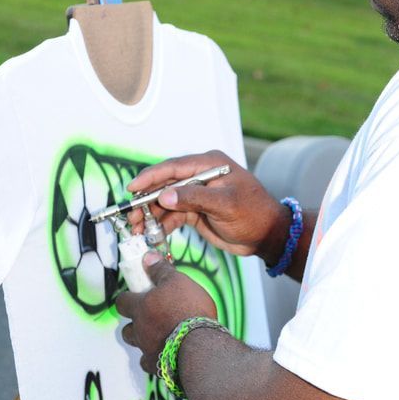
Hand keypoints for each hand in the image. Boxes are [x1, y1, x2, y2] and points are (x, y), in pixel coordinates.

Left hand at [116, 251, 216, 374]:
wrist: (200, 344)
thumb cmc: (189, 309)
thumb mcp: (178, 281)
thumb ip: (161, 270)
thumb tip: (148, 257)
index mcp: (141, 307)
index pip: (122, 302)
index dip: (127, 299)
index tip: (137, 296)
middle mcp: (140, 329)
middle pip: (126, 329)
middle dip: (134, 323)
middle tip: (150, 318)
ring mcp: (147, 349)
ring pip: (137, 345)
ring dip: (143, 340)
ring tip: (160, 336)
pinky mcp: (157, 366)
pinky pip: (150, 363)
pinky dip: (155, 358)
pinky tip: (167, 353)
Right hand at [127, 150, 289, 262]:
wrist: (267, 235)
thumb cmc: (253, 214)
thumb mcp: (225, 204)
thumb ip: (194, 198)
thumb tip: (164, 195)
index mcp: (209, 165)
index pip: (173, 167)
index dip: (150, 177)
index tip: (132, 188)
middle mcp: (199, 176)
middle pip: (164, 185)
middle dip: (146, 201)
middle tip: (131, 217)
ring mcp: (196, 194)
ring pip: (165, 202)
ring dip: (150, 215)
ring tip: (137, 230)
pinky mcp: (195, 211)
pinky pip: (172, 215)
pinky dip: (161, 224)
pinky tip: (152, 235)